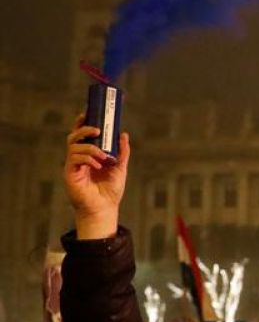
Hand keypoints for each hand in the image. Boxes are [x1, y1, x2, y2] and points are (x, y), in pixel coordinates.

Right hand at [63, 114, 129, 239]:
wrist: (105, 208)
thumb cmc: (110, 190)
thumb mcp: (120, 168)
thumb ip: (122, 152)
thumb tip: (124, 134)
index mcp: (89, 155)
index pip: (82, 135)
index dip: (83, 123)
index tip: (89, 113)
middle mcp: (79, 158)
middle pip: (74, 136)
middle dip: (84, 129)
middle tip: (97, 129)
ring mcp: (73, 165)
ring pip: (74, 146)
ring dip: (90, 148)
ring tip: (104, 156)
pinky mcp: (70, 173)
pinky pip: (74, 159)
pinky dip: (87, 158)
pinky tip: (98, 164)